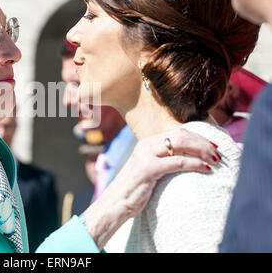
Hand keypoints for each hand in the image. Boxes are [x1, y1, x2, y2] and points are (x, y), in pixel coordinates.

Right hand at [82, 128, 220, 248]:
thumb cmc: (135, 189)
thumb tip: (188, 158)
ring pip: (181, 144)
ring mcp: (146, 155)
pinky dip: (195, 164)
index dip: (198, 137)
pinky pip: (178, 162)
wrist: (115, 203)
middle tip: (218, 153)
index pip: (178, 132)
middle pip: (182, 135)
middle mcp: (146, 144)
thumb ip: (164, 160)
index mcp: (148, 143)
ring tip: (215, 160)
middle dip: (203, 142)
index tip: (213, 146)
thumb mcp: (150, 169)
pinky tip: (206, 169)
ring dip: (202, 151)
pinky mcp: (148, 168)